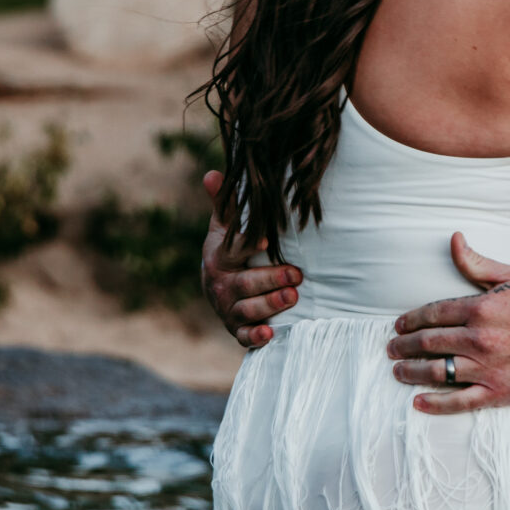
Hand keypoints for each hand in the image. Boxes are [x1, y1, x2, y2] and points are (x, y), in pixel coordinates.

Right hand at [200, 170, 300, 348]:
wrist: (216, 287)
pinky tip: (271, 334)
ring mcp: (228, 309)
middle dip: (271, 280)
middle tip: (297, 275)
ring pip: (247, 310)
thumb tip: (213, 173)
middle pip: (245, 284)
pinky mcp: (237, 329)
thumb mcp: (223, 227)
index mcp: (219, 258)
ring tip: (292, 296)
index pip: (233, 250)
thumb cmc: (228, 251)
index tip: (265, 240)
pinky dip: (256, 337)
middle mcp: (221, 285)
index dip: (247, 245)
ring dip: (270, 305)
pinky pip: (244, 336)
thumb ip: (224, 203)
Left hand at [387, 233, 509, 414]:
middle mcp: (479, 339)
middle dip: (404, 346)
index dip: (410, 321)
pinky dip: (435, 403)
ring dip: (411, 372)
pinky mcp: (498, 391)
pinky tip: (419, 401)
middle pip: (428, 343)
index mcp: (479, 309)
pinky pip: (459, 401)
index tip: (399, 326)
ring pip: (437, 372)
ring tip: (399, 370)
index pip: (432, 314)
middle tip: (392, 349)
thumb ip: (476, 263)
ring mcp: (487, 368)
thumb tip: (454, 240)